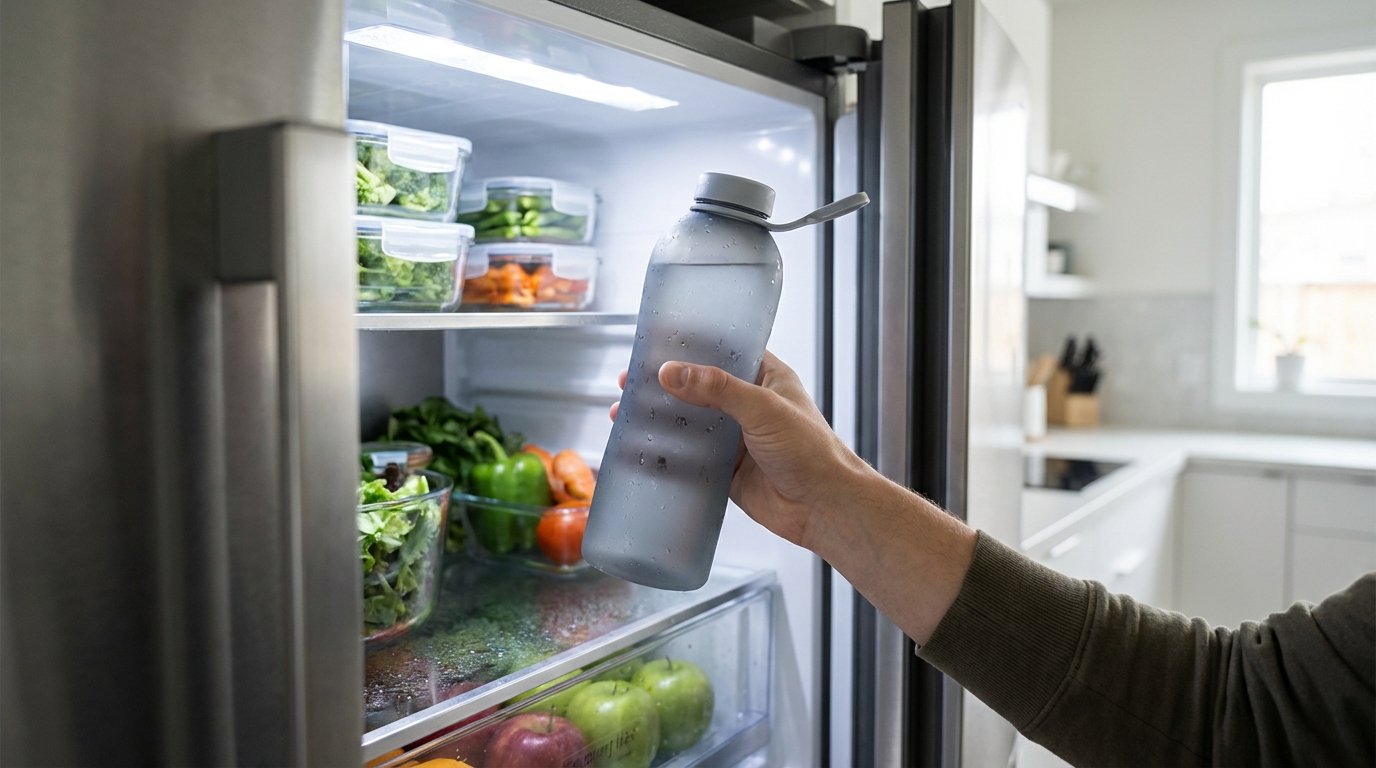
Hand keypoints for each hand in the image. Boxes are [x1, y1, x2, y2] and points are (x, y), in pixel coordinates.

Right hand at [610, 352, 876, 550]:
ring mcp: (735, 439)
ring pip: (688, 424)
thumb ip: (717, 389)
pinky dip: (665, 454)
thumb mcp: (763, 409)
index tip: (654, 344)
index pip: (721, 352)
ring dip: (658, 419)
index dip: (688, 347)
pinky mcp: (726, 471)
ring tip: (622, 414)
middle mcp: (748, 405)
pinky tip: (640, 451)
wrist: (824, 508)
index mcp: (765, 377)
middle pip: (696, 388)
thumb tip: (672, 372)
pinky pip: (689, 459)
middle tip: (628, 382)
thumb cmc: (812, 451)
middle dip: (662, 386)